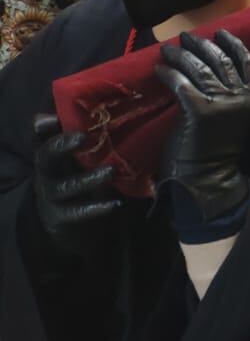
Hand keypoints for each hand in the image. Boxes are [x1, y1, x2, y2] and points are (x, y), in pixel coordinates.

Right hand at [32, 114, 119, 250]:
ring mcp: (52, 196)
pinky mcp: (62, 217)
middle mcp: (47, 174)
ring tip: (110, 171)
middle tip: (83, 136)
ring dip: (87, 179)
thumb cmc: (77, 180)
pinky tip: (115, 204)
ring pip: (64, 187)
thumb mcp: (78, 158)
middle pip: (45, 157)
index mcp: (51, 156)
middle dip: (60, 146)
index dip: (47, 129)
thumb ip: (82, 136)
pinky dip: (95, 208)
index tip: (56, 118)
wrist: (68, 225)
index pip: (44, 137)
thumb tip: (78, 115)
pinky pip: (76, 212)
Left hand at [155, 31, 249, 219]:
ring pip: (199, 69)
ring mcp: (221, 103)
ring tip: (168, 49)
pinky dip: (169, 74)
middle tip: (186, 37)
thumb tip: (206, 68)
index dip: (233, 44)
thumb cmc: (216, 148)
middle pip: (220, 60)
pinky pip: (182, 83)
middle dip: (201, 45)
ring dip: (181, 55)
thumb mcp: (231, 116)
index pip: (246, 61)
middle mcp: (240, 97)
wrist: (207, 177)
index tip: (220, 32)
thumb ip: (227, 94)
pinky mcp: (200, 110)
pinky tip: (159, 69)